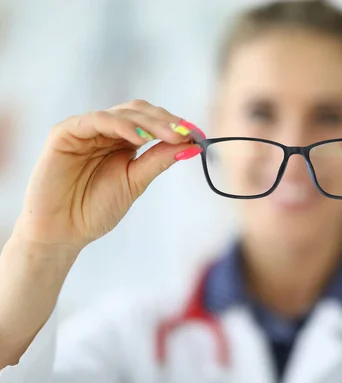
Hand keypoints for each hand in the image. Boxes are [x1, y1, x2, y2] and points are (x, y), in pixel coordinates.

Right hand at [13, 100, 200, 248]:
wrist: (63, 232)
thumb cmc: (96, 209)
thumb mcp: (135, 181)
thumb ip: (158, 160)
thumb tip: (191, 144)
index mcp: (122, 141)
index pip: (151, 121)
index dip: (174, 125)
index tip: (198, 135)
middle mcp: (105, 131)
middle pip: (140, 112)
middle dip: (166, 121)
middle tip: (187, 133)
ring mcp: (85, 130)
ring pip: (122, 113)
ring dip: (149, 122)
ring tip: (171, 135)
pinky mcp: (65, 133)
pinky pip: (95, 121)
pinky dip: (119, 125)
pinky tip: (139, 137)